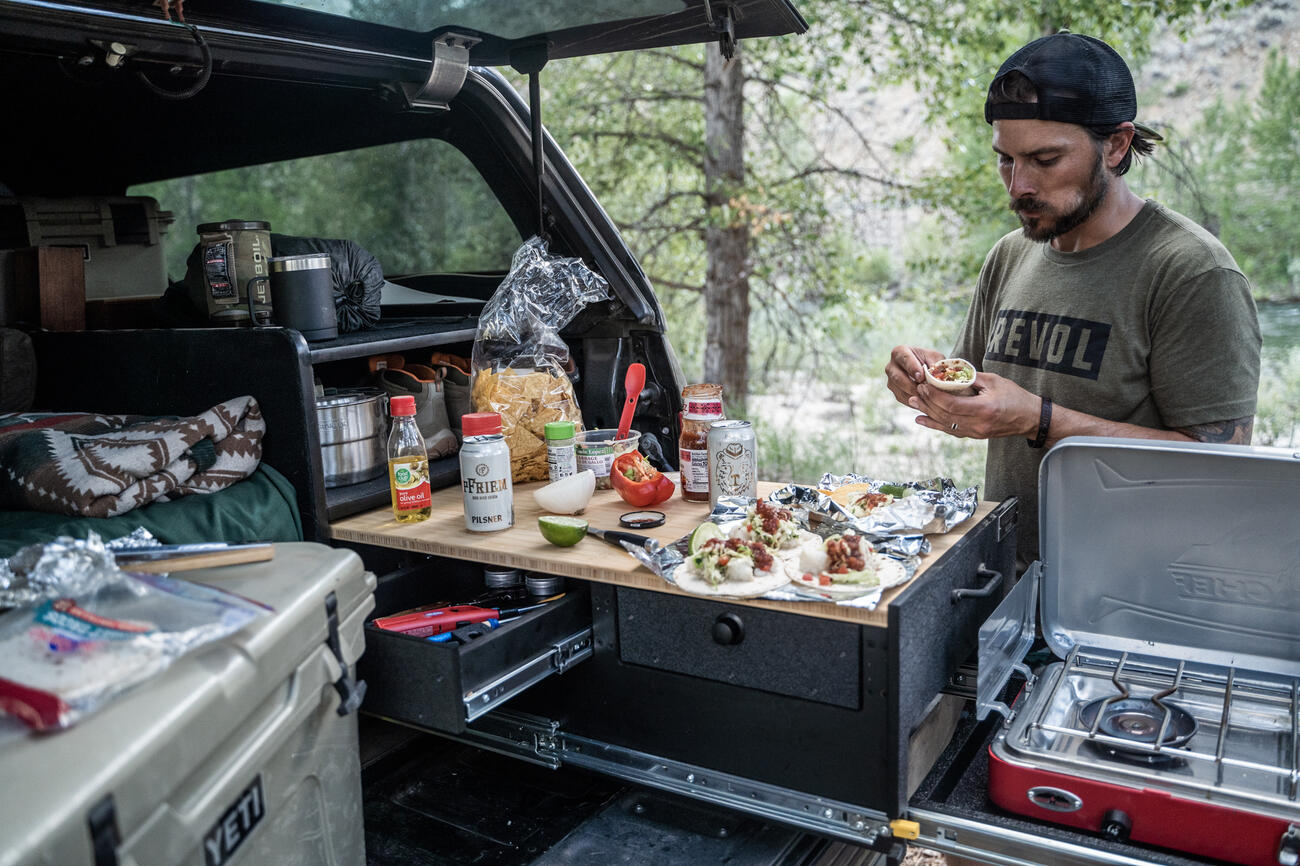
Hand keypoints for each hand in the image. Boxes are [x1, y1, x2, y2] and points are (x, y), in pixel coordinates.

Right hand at [885, 345, 945, 406]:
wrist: (925, 369)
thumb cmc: (930, 360)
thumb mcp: (935, 358)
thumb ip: (935, 365)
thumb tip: (935, 377)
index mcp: (900, 352)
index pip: (904, 359)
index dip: (913, 369)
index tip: (921, 377)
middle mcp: (891, 366)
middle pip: (898, 377)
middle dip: (911, 385)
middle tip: (924, 391)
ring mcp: (891, 380)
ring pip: (899, 390)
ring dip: (913, 395)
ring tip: (927, 398)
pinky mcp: (895, 391)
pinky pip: (903, 398)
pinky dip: (914, 402)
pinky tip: (924, 401)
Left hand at [909, 370, 1040, 439]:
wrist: (1030, 418)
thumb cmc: (1015, 396)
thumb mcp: (994, 381)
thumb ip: (971, 378)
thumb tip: (949, 372)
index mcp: (984, 409)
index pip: (951, 404)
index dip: (935, 396)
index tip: (924, 385)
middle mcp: (978, 424)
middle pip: (945, 415)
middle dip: (928, 402)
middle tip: (916, 391)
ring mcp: (976, 433)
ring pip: (945, 424)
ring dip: (928, 413)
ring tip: (913, 402)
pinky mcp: (975, 436)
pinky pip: (951, 431)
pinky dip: (935, 425)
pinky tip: (922, 419)